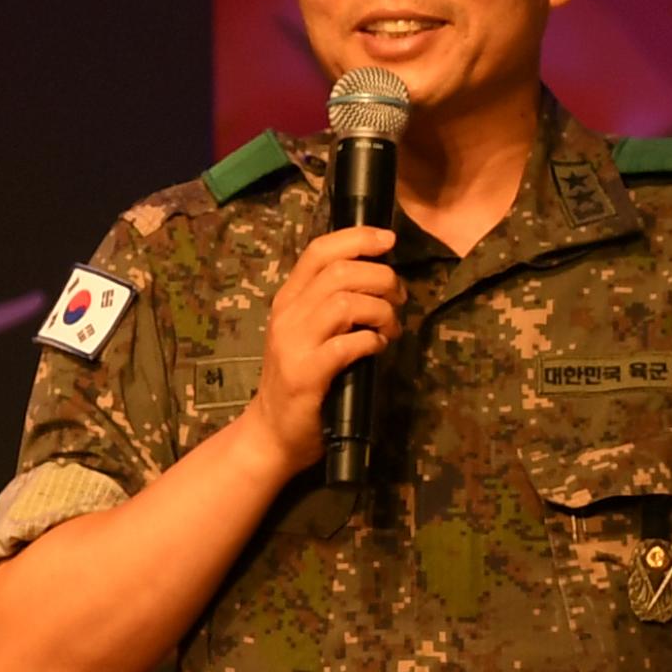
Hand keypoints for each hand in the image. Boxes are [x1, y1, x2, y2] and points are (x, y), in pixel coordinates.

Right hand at [239, 225, 400, 475]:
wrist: (271, 433)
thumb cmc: (299, 380)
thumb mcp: (308, 332)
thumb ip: (331, 304)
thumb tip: (378, 277)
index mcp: (288, 299)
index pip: (319, 251)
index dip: (358, 238)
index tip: (389, 240)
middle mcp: (287, 315)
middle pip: (341, 272)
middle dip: (382, 279)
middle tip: (399, 298)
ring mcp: (294, 344)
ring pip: (346, 302)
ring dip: (381, 311)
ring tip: (391, 328)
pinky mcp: (306, 374)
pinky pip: (348, 345)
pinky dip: (372, 342)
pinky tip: (378, 348)